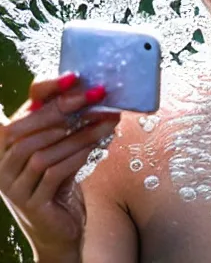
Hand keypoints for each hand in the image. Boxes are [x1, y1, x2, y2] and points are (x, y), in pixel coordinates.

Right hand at [0, 74, 120, 260]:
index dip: (46, 89)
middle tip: (95, 95)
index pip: (21, 109)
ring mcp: (13, 185)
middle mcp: (3, 162)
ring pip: (41, 151)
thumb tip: (95, 92)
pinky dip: (77, 156)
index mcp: (9, 143)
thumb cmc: (61, 179)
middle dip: (63, 108)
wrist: (60, 228)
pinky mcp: (31, 203)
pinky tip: (97, 146)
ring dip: (78, 133)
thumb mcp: (61, 147)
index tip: (74, 76)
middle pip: (25, 128)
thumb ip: (68, 123)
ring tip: (105, 121)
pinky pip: (52, 173)